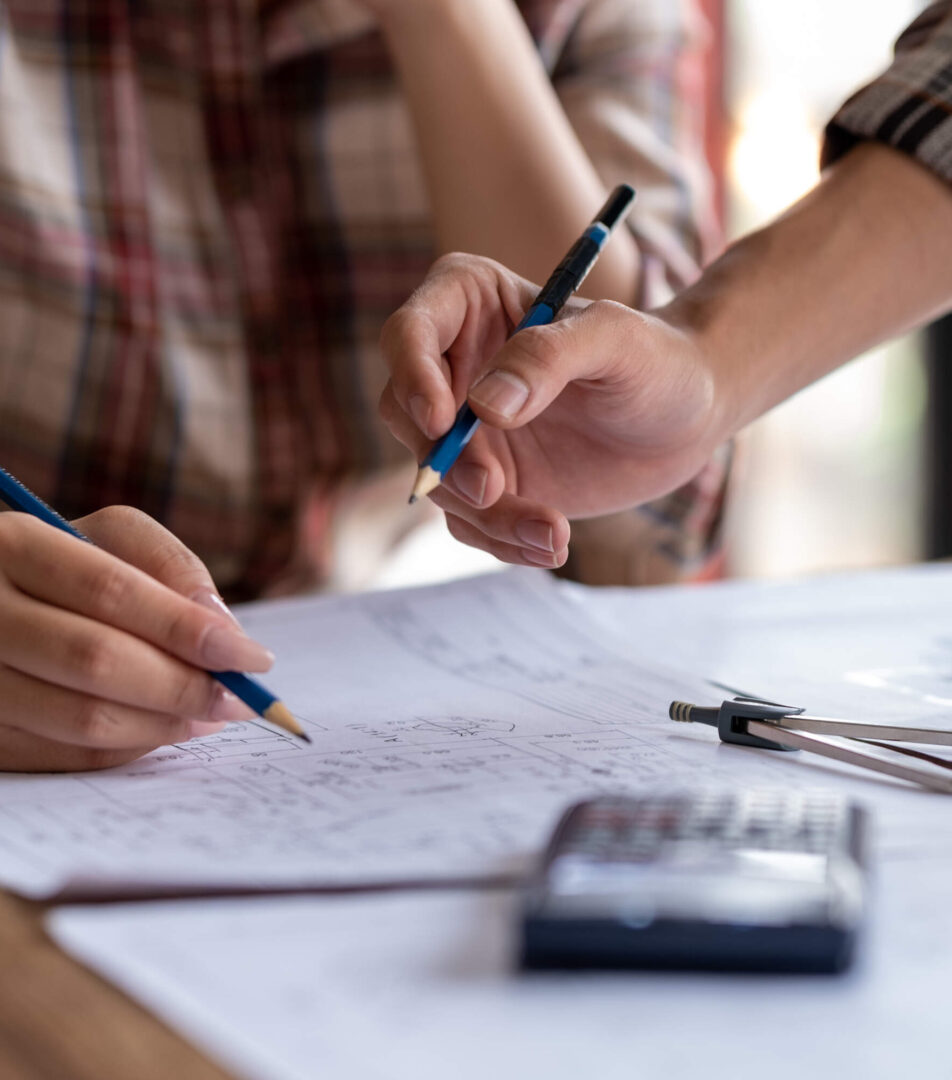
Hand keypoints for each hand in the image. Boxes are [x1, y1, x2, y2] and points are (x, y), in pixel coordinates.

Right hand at [0, 507, 273, 771]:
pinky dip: (128, 748)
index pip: (110, 592)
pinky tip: (163, 728)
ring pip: (82, 719)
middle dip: (184, 685)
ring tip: (211, 715)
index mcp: (13, 546)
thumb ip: (169, 568)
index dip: (188, 628)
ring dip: (164, 724)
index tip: (252, 656)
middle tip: (239, 699)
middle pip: (96, 660)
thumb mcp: (110, 539)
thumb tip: (223, 631)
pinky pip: (64, 756)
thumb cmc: (66, 565)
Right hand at [379, 254, 722, 567]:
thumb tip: (484, 405)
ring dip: (484, 514)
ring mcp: (468, 430)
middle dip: (443, 461)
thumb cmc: (657, 359)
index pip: (408, 333)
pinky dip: (502, 541)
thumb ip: (549, 357)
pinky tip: (551, 544)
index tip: (442, 421)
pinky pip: (468, 520)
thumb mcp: (616, 341)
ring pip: (437, 479)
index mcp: (471, 305)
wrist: (688, 420)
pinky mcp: (489, 481)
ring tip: (551, 533)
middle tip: (493, 489)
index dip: (411, 376)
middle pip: (405, 415)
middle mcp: (455, 367)